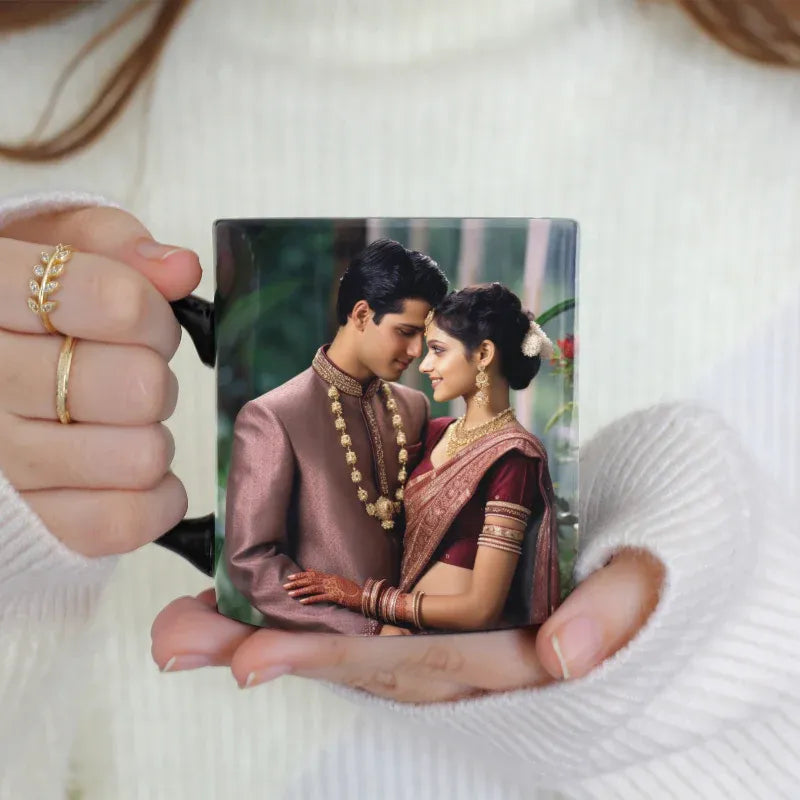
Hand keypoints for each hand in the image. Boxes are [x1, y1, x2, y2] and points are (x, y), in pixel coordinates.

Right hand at [0, 205, 201, 555]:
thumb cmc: (22, 309)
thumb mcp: (48, 246)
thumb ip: (112, 243)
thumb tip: (182, 269)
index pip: (114, 302)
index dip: (152, 312)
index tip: (140, 316)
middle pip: (140, 387)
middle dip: (154, 376)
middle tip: (129, 373)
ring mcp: (1, 461)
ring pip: (142, 456)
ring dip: (149, 436)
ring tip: (115, 423)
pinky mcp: (28, 525)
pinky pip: (128, 521)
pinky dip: (153, 498)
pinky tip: (127, 470)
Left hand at [151, 548, 663, 701]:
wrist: (635, 556)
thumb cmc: (636, 567)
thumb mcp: (644, 582)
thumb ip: (618, 612)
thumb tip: (568, 651)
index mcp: (501, 655)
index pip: (407, 665)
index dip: (331, 662)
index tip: (255, 661)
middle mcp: (453, 653)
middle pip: (350, 659)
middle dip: (264, 653)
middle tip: (179, 641)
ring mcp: (433, 629)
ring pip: (339, 639)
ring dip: (258, 633)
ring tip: (182, 628)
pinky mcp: (422, 605)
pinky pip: (353, 613)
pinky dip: (294, 610)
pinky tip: (239, 601)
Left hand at [284, 569, 362, 610]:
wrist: (364, 596)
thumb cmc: (352, 591)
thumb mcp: (339, 581)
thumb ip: (326, 578)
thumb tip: (313, 572)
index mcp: (330, 576)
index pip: (312, 575)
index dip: (300, 575)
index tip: (290, 577)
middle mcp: (330, 580)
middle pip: (310, 580)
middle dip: (297, 582)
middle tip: (285, 585)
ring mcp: (332, 588)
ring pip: (312, 588)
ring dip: (300, 591)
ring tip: (290, 593)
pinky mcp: (335, 596)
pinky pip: (320, 598)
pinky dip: (310, 599)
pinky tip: (302, 602)